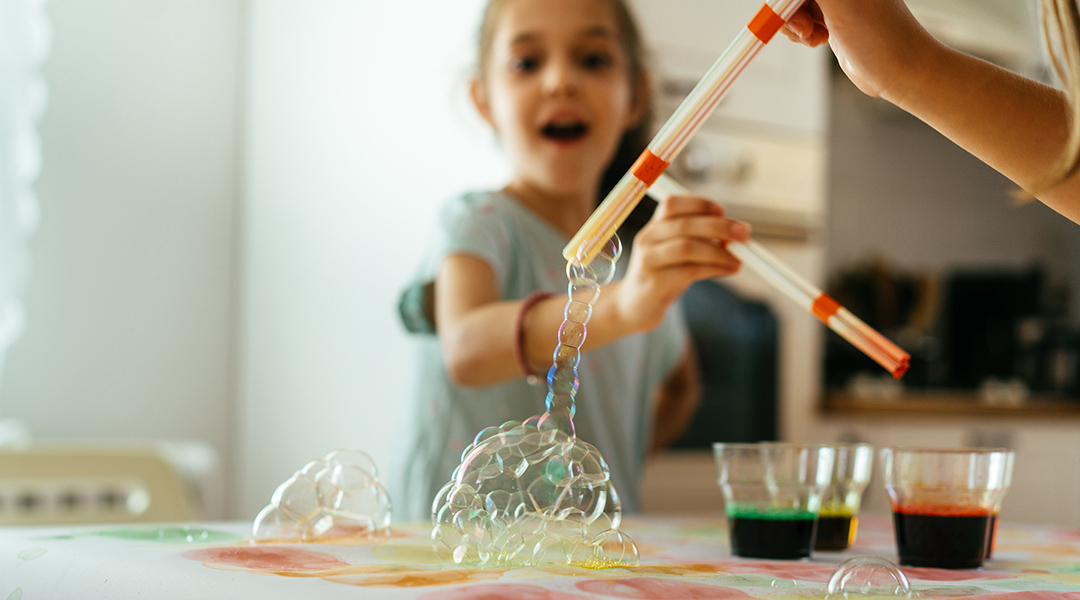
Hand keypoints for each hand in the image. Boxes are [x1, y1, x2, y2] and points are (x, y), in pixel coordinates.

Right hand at [612, 195, 747, 331]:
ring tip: (738, 260)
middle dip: (719, 227)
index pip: (672, 204)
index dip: (698, 204)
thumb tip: (735, 232)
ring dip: (718, 252)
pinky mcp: (654, 284)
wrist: (634, 307)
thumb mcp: (678, 253)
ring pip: (686, 248)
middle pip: (684, 225)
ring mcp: (648, 261)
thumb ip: (700, 239)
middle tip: (744, 233)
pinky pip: (688, 272)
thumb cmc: (664, 275)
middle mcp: (647, 239)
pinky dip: (714, 269)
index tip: (722, 211)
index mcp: (654, 227)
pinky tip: (728, 270)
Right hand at [781, 0, 936, 102]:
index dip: (789, 1)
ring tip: (813, 37)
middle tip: (803, 29)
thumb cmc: (879, 36)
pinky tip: (818, 40)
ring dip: (794, 25)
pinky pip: (802, 19)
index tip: (790, 13)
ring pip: (794, 6)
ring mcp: (837, 1)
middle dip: (790, 11)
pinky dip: (801, 32)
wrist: (899, 70)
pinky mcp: (833, 18)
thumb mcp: (840, 2)